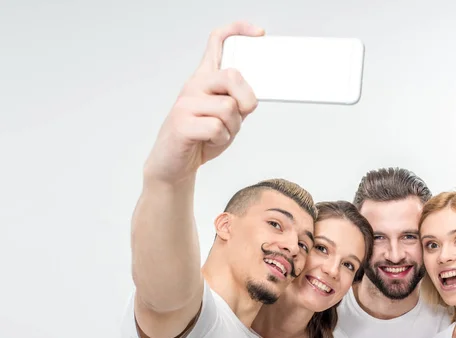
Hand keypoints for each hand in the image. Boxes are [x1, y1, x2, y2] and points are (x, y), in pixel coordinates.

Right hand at [143, 21, 263, 184]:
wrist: (174, 165)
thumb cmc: (201, 139)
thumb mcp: (227, 117)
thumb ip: (238, 102)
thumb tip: (252, 97)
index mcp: (204, 79)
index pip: (217, 42)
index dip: (237, 31)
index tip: (258, 33)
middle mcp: (194, 85)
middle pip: (232, 76)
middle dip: (246, 100)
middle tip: (242, 115)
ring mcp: (185, 103)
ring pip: (228, 107)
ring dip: (232, 128)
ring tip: (218, 134)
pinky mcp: (181, 123)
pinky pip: (217, 127)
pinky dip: (220, 139)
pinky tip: (208, 141)